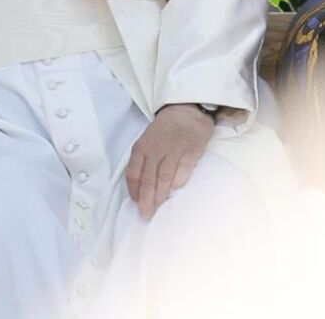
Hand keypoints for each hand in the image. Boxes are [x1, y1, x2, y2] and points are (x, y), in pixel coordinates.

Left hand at [126, 104, 213, 218]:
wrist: (187, 110)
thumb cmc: (164, 129)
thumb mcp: (146, 140)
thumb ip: (142, 161)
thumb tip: (141, 188)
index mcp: (141, 148)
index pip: (133, 174)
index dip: (134, 192)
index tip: (136, 204)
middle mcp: (155, 150)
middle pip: (148, 180)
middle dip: (146, 200)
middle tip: (146, 215)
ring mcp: (174, 150)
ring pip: (164, 178)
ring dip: (160, 195)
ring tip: (158, 208)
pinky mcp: (191, 150)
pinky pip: (183, 171)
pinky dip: (178, 182)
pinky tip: (175, 190)